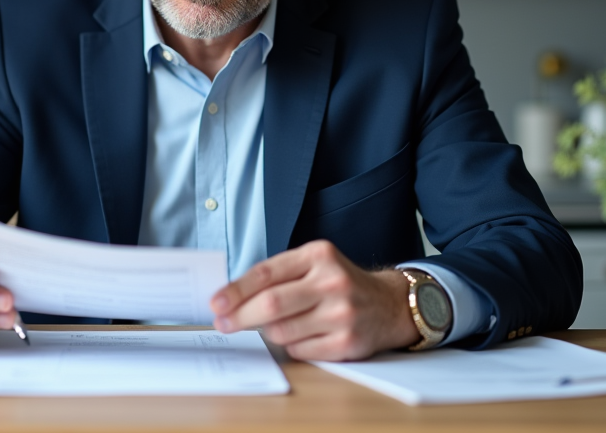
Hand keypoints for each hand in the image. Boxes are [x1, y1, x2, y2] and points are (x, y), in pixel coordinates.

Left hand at [209, 240, 418, 360]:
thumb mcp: (314, 264)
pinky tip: (300, 335)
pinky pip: (299, 350)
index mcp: (319, 255)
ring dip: (269, 332)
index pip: (267, 274)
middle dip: (240, 316)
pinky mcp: (347, 342)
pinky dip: (291, 345)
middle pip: (271, 304)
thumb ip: (279, 275)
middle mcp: (332, 282)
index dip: (236, 291)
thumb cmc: (339, 283)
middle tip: (223, 324)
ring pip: (282, 331)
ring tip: (275, 325)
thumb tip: (231, 297)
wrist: (389, 304)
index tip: (216, 303)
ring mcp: (341, 313)